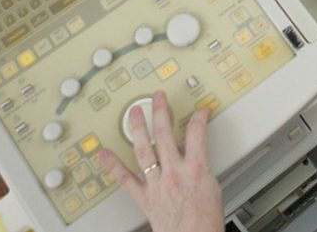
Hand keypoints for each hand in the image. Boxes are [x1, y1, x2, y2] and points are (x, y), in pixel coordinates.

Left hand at [99, 91, 223, 231]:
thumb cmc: (205, 221)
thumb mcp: (212, 186)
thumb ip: (199, 167)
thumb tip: (194, 157)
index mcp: (196, 169)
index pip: (197, 132)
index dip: (199, 117)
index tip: (200, 110)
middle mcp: (174, 173)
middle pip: (165, 134)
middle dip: (161, 111)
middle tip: (157, 97)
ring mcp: (157, 184)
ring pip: (144, 149)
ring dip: (138, 128)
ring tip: (134, 113)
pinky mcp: (144, 198)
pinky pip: (126, 179)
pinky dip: (113, 165)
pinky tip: (105, 154)